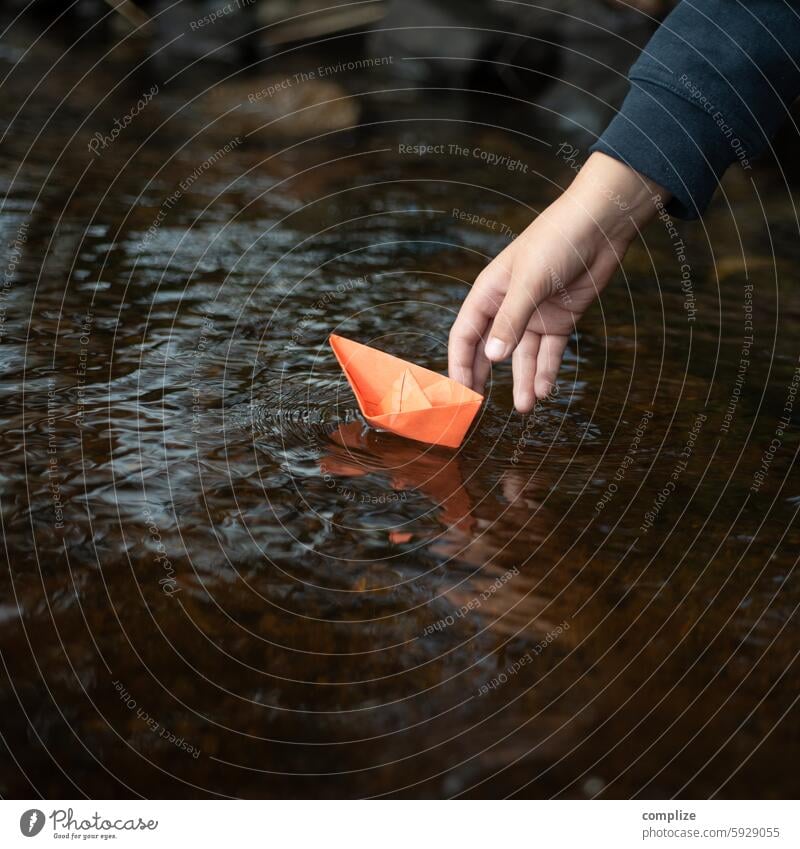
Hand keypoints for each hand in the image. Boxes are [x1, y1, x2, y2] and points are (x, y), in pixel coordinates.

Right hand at [448, 152, 667, 411]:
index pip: (465, 335)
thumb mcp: (529, 283)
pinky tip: (544, 391)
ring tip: (524, 408)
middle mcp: (508, 307)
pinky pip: (549, 352)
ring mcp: (534, 315)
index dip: (460, 363)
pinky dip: (546, 370)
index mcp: (489, 293)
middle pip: (490, 350)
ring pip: (522, 356)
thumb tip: (492, 358)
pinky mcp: (560, 320)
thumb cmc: (556, 242)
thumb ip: (511, 321)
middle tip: (481, 409)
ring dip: (522, 380)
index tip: (460, 391)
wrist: (599, 226)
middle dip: (486, 378)